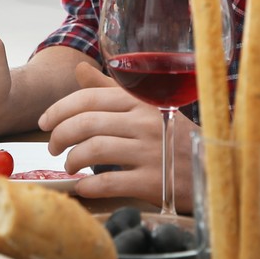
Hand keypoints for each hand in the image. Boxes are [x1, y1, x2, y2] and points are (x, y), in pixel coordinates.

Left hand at [38, 61, 197, 211]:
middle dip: (59, 136)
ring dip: (72, 160)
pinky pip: (110, 183)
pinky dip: (88, 186)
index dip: (59, 109)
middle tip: (52, 147)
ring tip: (69, 166)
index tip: (44, 122)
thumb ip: (111, 89)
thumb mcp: (148, 106)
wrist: (215, 169)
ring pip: (94, 150)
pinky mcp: (153, 182)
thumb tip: (79, 70)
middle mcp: (145, 123)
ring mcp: (149, 153)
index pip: (89, 98)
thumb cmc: (176, 137)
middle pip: (86, 124)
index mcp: (141, 102)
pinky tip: (82, 187)